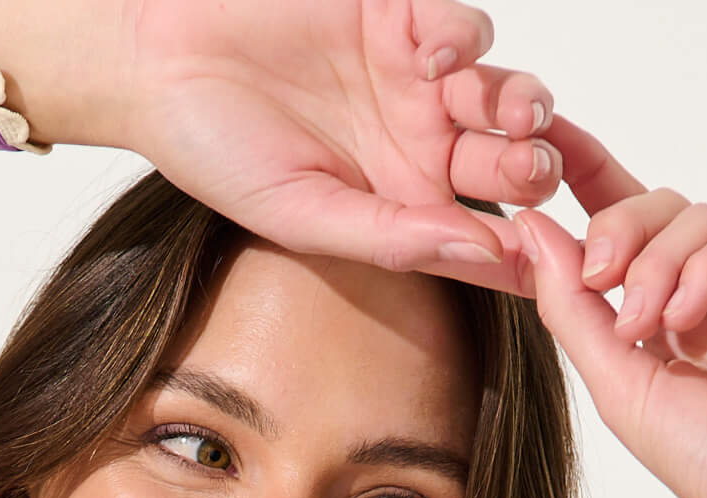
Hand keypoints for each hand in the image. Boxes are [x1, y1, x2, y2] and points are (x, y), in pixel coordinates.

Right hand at [0, 0, 557, 295]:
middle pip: (506, 163)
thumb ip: (394, 238)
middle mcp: (418, 145)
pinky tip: (433, 56)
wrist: (158, 63)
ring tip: (512, 115)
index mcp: (398, 205)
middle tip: (533, 172)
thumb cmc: (215, 150)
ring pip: (502, 94)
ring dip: (520, 104)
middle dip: (530, 169)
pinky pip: (461, 27)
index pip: (478, 235)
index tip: (548, 263)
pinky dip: (464, 41)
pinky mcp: (402, 14)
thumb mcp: (304, 216)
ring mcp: (415, 79)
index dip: (519, 249)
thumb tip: (485, 260)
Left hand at [514, 120, 706, 497]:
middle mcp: (695, 295)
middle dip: (620, 231)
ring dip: (661, 262)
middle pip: (652, 207)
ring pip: (695, 216)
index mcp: (647, 321)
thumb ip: (572, 311)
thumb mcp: (617, 385)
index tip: (545, 142)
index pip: (614, 231)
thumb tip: (529, 232)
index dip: (583, 177)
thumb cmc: (705, 463)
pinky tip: (690, 315)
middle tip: (605, 278)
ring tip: (654, 324)